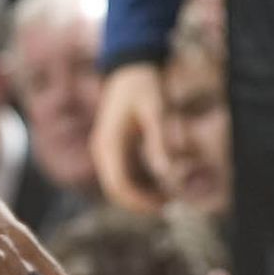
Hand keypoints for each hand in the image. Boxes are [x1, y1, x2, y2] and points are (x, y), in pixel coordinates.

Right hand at [91, 61, 168, 209]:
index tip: (164, 206)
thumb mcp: (156, 111)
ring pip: (119, 184)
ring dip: (141, 194)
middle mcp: (103, 150)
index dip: (138, 201)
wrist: (130, 67)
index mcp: (108, 143)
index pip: (118, 184)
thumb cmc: (144, 86)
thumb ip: (159, 141)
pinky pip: (124, 174)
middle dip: (140, 202)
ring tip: (170, 195)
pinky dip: (141, 183)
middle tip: (170, 205)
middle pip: (116, 189)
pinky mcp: (114, 149)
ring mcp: (106, 150)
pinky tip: (162, 183)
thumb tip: (166, 174)